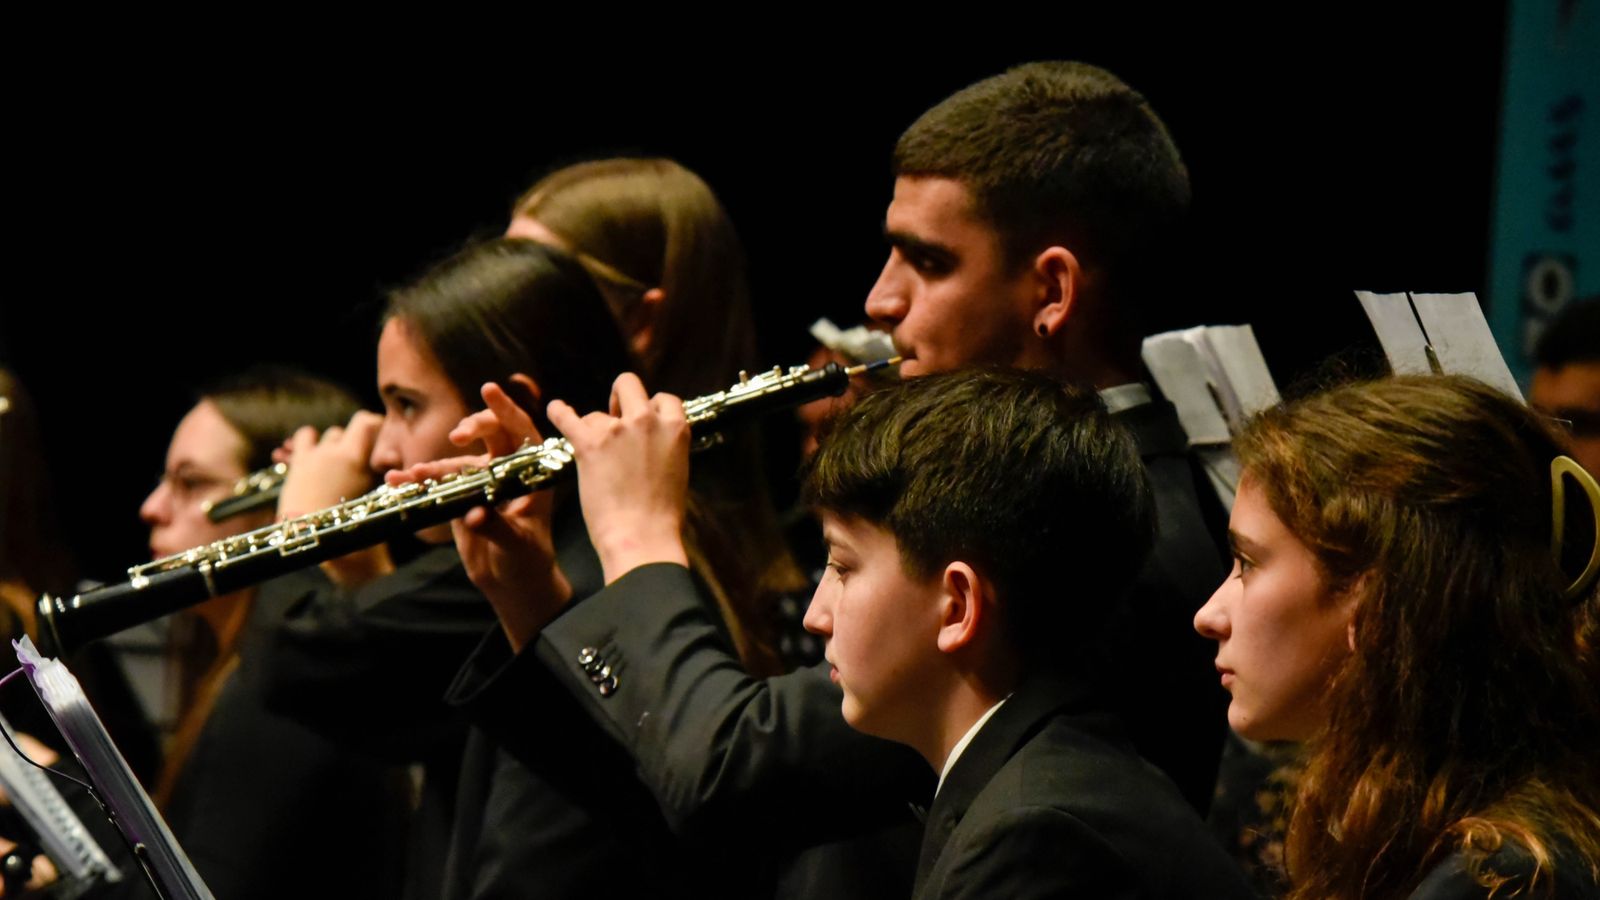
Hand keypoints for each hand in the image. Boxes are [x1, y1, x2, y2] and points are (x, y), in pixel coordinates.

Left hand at [276, 411, 382, 519]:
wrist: (310, 531)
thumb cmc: (345, 518)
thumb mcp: (369, 494)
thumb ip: (378, 471)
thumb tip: (392, 455)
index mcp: (354, 458)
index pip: (366, 421)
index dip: (375, 423)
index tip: (381, 433)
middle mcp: (334, 450)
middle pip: (352, 428)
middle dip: (359, 438)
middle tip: (362, 454)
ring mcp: (315, 454)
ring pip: (331, 434)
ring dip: (337, 443)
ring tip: (340, 459)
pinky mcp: (299, 460)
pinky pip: (305, 435)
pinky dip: (310, 439)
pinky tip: (315, 451)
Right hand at [426, 379, 570, 649]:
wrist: (512, 583)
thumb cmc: (528, 561)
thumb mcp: (518, 545)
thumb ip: (498, 527)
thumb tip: (476, 515)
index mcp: (531, 475)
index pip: (523, 433)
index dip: (506, 409)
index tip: (489, 389)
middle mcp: (507, 471)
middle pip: (490, 435)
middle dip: (472, 427)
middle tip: (458, 436)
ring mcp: (482, 483)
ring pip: (456, 462)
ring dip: (432, 465)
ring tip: (411, 473)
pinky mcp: (461, 498)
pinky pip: (438, 484)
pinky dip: (419, 482)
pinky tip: (398, 480)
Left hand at [548, 373, 689, 583]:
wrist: (642, 538)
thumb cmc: (662, 516)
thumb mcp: (677, 472)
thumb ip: (666, 448)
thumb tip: (650, 443)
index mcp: (675, 429)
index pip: (665, 398)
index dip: (651, 407)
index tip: (641, 418)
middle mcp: (647, 422)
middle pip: (629, 384)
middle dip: (620, 397)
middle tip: (613, 415)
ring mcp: (617, 431)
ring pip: (596, 413)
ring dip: (593, 427)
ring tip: (591, 449)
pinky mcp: (588, 445)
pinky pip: (567, 417)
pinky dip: (558, 412)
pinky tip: (555, 409)